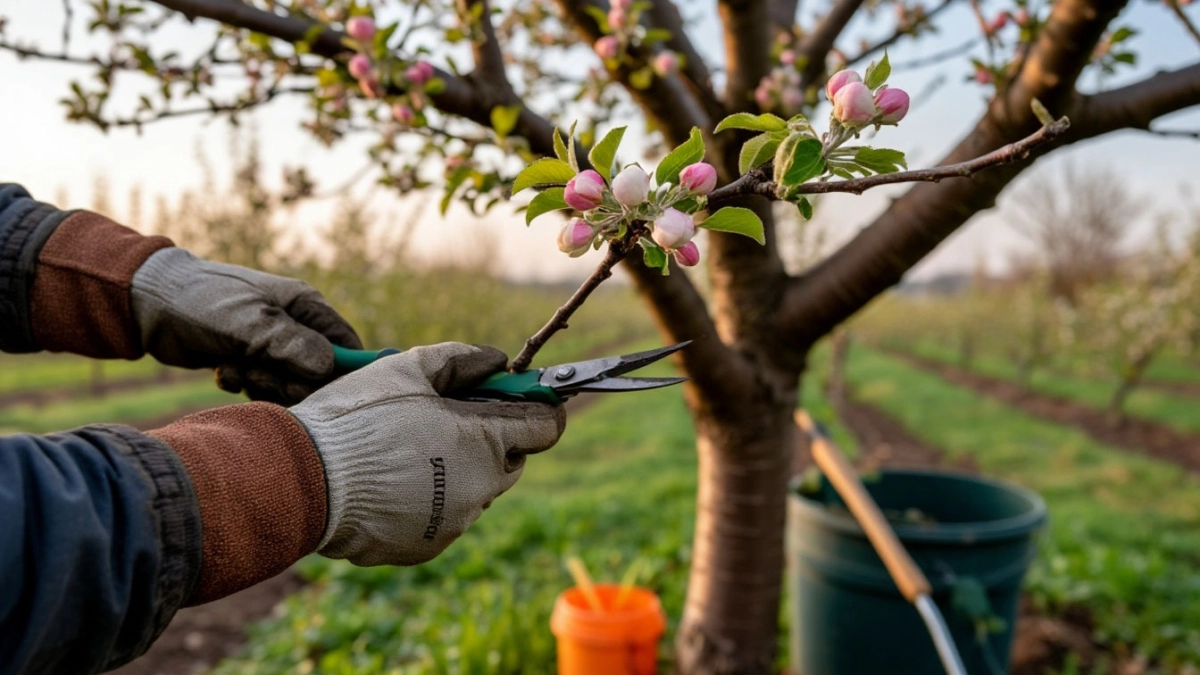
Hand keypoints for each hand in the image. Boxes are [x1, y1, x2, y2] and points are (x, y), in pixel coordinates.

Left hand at [130, 248, 361, 404]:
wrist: (150, 302)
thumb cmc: (204, 301)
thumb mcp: (249, 322)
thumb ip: (291, 345)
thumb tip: (328, 368)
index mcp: (307, 307)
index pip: (347, 346)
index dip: (341, 372)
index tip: (316, 387)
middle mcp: (296, 326)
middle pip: (318, 374)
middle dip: (289, 382)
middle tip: (258, 374)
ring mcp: (272, 345)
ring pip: (288, 384)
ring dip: (262, 385)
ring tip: (235, 368)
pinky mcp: (250, 361)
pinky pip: (262, 388)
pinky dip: (242, 384)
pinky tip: (222, 370)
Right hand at [289, 342, 565, 566]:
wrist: (305, 481)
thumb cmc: (358, 418)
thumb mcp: (408, 368)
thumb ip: (461, 360)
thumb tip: (497, 360)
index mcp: (484, 440)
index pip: (545, 426)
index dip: (536, 408)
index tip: (521, 399)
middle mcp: (480, 487)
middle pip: (512, 460)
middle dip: (493, 439)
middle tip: (451, 420)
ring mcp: (456, 522)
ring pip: (477, 490)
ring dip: (460, 471)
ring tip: (411, 452)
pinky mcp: (430, 546)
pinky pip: (446, 518)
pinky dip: (433, 501)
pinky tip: (395, 484)